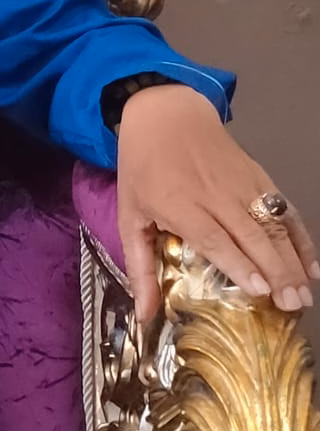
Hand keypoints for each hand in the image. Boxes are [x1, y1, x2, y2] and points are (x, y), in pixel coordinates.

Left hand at [116, 83, 316, 322]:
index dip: (239, 262)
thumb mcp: (129, 215)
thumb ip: (139, 266)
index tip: (260, 289)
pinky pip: (283, 208)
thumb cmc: (143, 169)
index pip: (215, 237)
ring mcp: (241, 183)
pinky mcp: (258, 175)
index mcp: (180, 203)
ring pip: (272, 223)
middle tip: (293, 304)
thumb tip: (143, 315)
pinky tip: (311, 263)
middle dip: (276, 271)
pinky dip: (300, 235)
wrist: (166, 114)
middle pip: (251, 234)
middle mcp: (215, 194)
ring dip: (292, 259)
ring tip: (304, 293)